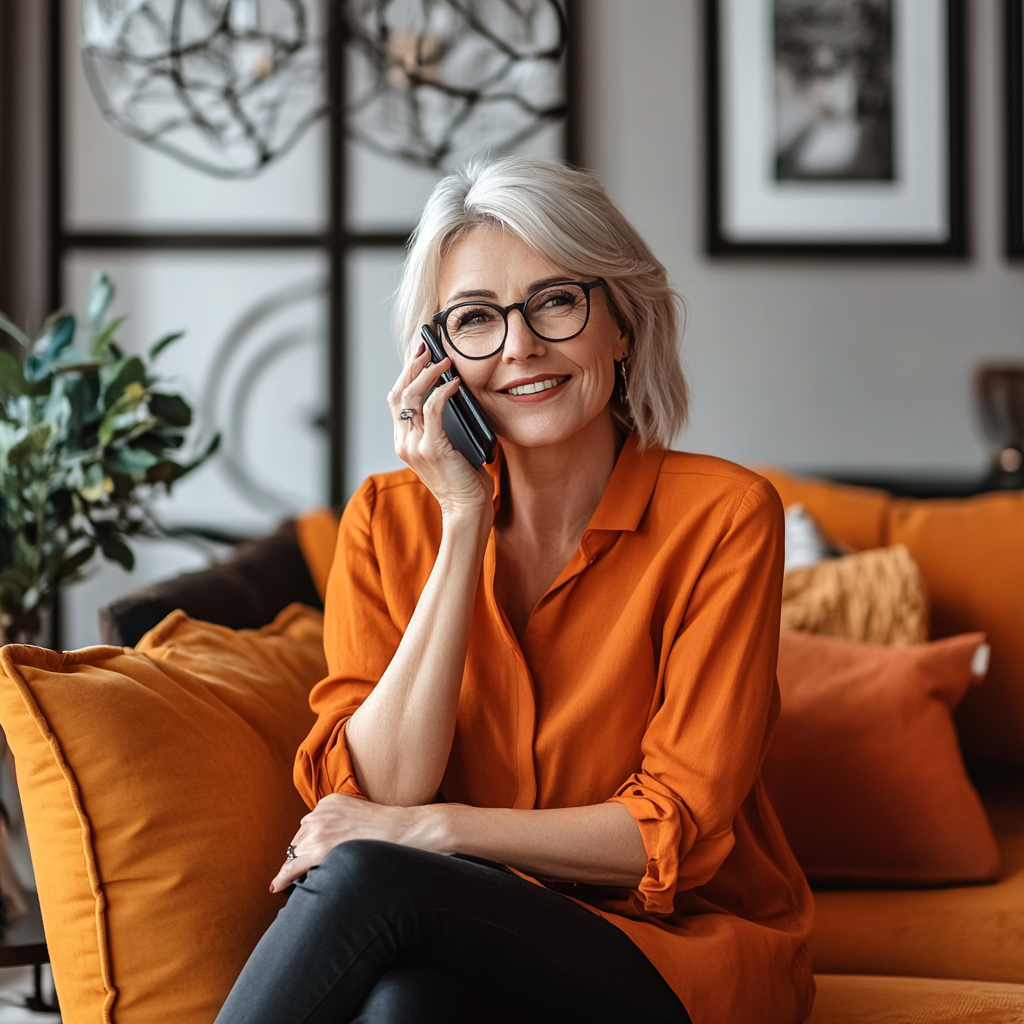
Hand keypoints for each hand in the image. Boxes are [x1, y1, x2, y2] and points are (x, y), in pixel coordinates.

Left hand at [270, 794, 433, 892]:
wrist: (400, 830)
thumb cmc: (385, 827)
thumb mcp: (356, 813)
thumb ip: (337, 822)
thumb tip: (320, 847)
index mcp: (327, 802)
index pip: (308, 827)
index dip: (310, 844)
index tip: (310, 854)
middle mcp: (319, 813)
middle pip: (299, 841)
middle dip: (305, 855)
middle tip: (318, 868)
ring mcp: (318, 830)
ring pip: (297, 854)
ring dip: (302, 866)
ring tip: (312, 878)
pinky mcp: (319, 848)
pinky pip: (293, 865)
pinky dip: (282, 876)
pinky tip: (276, 886)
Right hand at [388, 343, 493, 522]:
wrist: (466, 509)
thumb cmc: (463, 480)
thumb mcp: (448, 448)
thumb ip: (442, 427)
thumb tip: (453, 394)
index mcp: (405, 442)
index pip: (396, 399)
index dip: (405, 373)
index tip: (419, 354)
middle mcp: (404, 442)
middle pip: (399, 393)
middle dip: (412, 366)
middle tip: (427, 348)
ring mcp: (415, 445)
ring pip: (412, 396)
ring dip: (428, 374)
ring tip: (444, 361)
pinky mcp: (432, 448)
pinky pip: (433, 409)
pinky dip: (443, 391)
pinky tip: (456, 383)